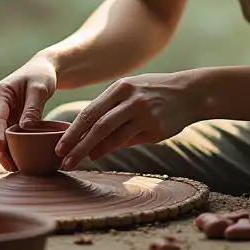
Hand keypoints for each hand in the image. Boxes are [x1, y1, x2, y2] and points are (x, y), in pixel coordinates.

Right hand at [0, 56, 57, 171]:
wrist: (42, 70)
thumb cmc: (41, 76)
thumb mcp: (40, 88)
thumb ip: (33, 108)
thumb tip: (25, 129)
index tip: (5, 151)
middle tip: (13, 167)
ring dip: (3, 153)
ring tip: (16, 169)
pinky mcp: (5, 120)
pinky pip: (4, 137)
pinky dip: (9, 149)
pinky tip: (18, 161)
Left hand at [56, 71, 202, 169]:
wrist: (190, 93)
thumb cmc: (155, 92)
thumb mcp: (132, 91)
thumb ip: (111, 108)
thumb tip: (90, 134)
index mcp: (121, 87)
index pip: (90, 111)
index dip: (72, 130)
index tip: (58, 145)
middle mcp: (130, 99)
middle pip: (96, 125)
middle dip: (76, 144)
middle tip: (61, 159)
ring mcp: (143, 114)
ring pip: (111, 135)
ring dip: (90, 150)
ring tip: (75, 161)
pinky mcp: (155, 128)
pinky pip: (128, 141)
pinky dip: (111, 148)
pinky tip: (99, 155)